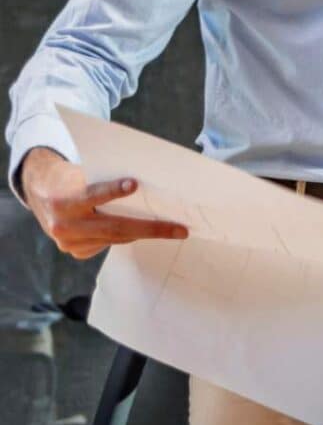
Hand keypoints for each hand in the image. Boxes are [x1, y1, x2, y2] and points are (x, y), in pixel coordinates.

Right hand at [20, 147, 187, 259]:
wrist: (40, 191)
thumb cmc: (71, 177)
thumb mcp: (82, 172)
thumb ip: (104, 179)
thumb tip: (144, 183)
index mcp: (64, 200)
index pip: (92, 195)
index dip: (113, 190)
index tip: (134, 184)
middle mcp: (65, 225)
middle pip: (114, 227)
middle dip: (151, 228)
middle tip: (179, 229)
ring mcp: (69, 242)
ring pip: (116, 238)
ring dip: (144, 232)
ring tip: (173, 229)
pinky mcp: (76, 251)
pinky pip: (109, 243)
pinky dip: (127, 235)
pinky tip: (142, 229)